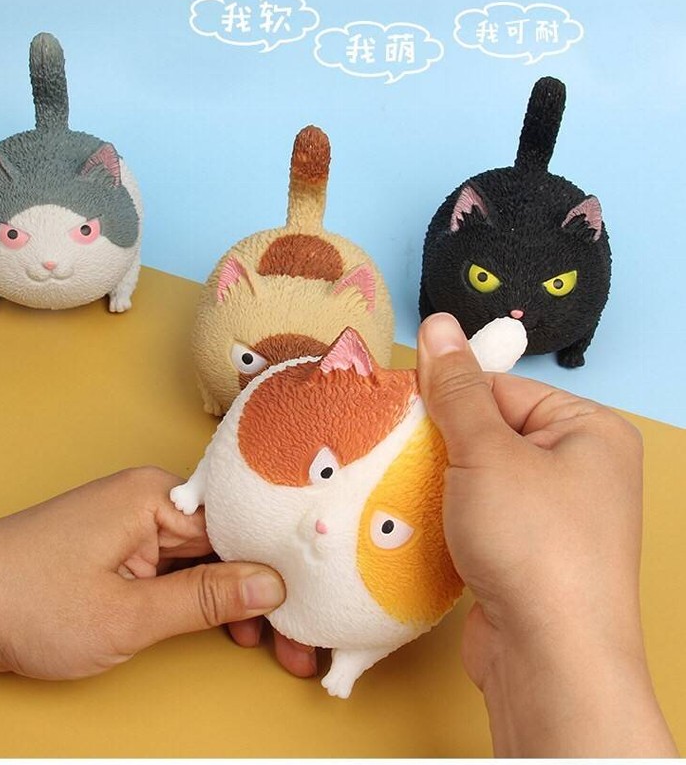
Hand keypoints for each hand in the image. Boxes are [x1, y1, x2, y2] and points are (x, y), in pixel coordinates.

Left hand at [0, 467, 309, 680]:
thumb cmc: (28, 600)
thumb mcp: (127, 614)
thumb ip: (204, 600)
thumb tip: (271, 585)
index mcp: (156, 496)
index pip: (241, 526)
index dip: (281, 568)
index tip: (313, 607)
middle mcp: (152, 502)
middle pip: (230, 543)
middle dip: (267, 592)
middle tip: (300, 641)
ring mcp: (136, 527)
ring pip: (209, 560)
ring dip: (239, 601)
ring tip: (278, 644)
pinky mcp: (123, 552)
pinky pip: (180, 570)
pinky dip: (206, 600)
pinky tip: (234, 629)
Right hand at [417, 313, 676, 757]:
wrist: (550, 661)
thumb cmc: (533, 543)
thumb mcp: (486, 450)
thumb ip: (455, 388)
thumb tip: (439, 324)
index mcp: (591, 430)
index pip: (504, 388)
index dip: (449, 396)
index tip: (400, 407)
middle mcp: (584, 470)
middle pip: (491, 432)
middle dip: (441, 444)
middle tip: (394, 450)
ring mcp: (559, 519)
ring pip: (481, 479)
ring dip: (439, 485)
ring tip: (403, 489)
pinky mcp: (532, 558)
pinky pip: (482, 520)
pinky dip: (450, 521)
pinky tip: (422, 526)